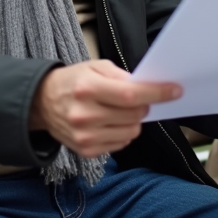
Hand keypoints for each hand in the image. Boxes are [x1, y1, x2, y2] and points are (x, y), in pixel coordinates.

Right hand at [28, 60, 181, 157]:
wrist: (42, 103)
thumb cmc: (73, 81)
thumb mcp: (95, 67)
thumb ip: (122, 76)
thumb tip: (147, 87)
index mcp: (87, 88)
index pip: (130, 95)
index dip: (156, 93)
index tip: (175, 91)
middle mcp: (85, 114)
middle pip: (134, 115)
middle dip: (144, 105)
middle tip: (137, 98)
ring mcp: (85, 136)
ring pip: (131, 132)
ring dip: (134, 121)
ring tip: (119, 111)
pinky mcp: (86, 150)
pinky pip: (121, 143)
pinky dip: (123, 132)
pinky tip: (109, 122)